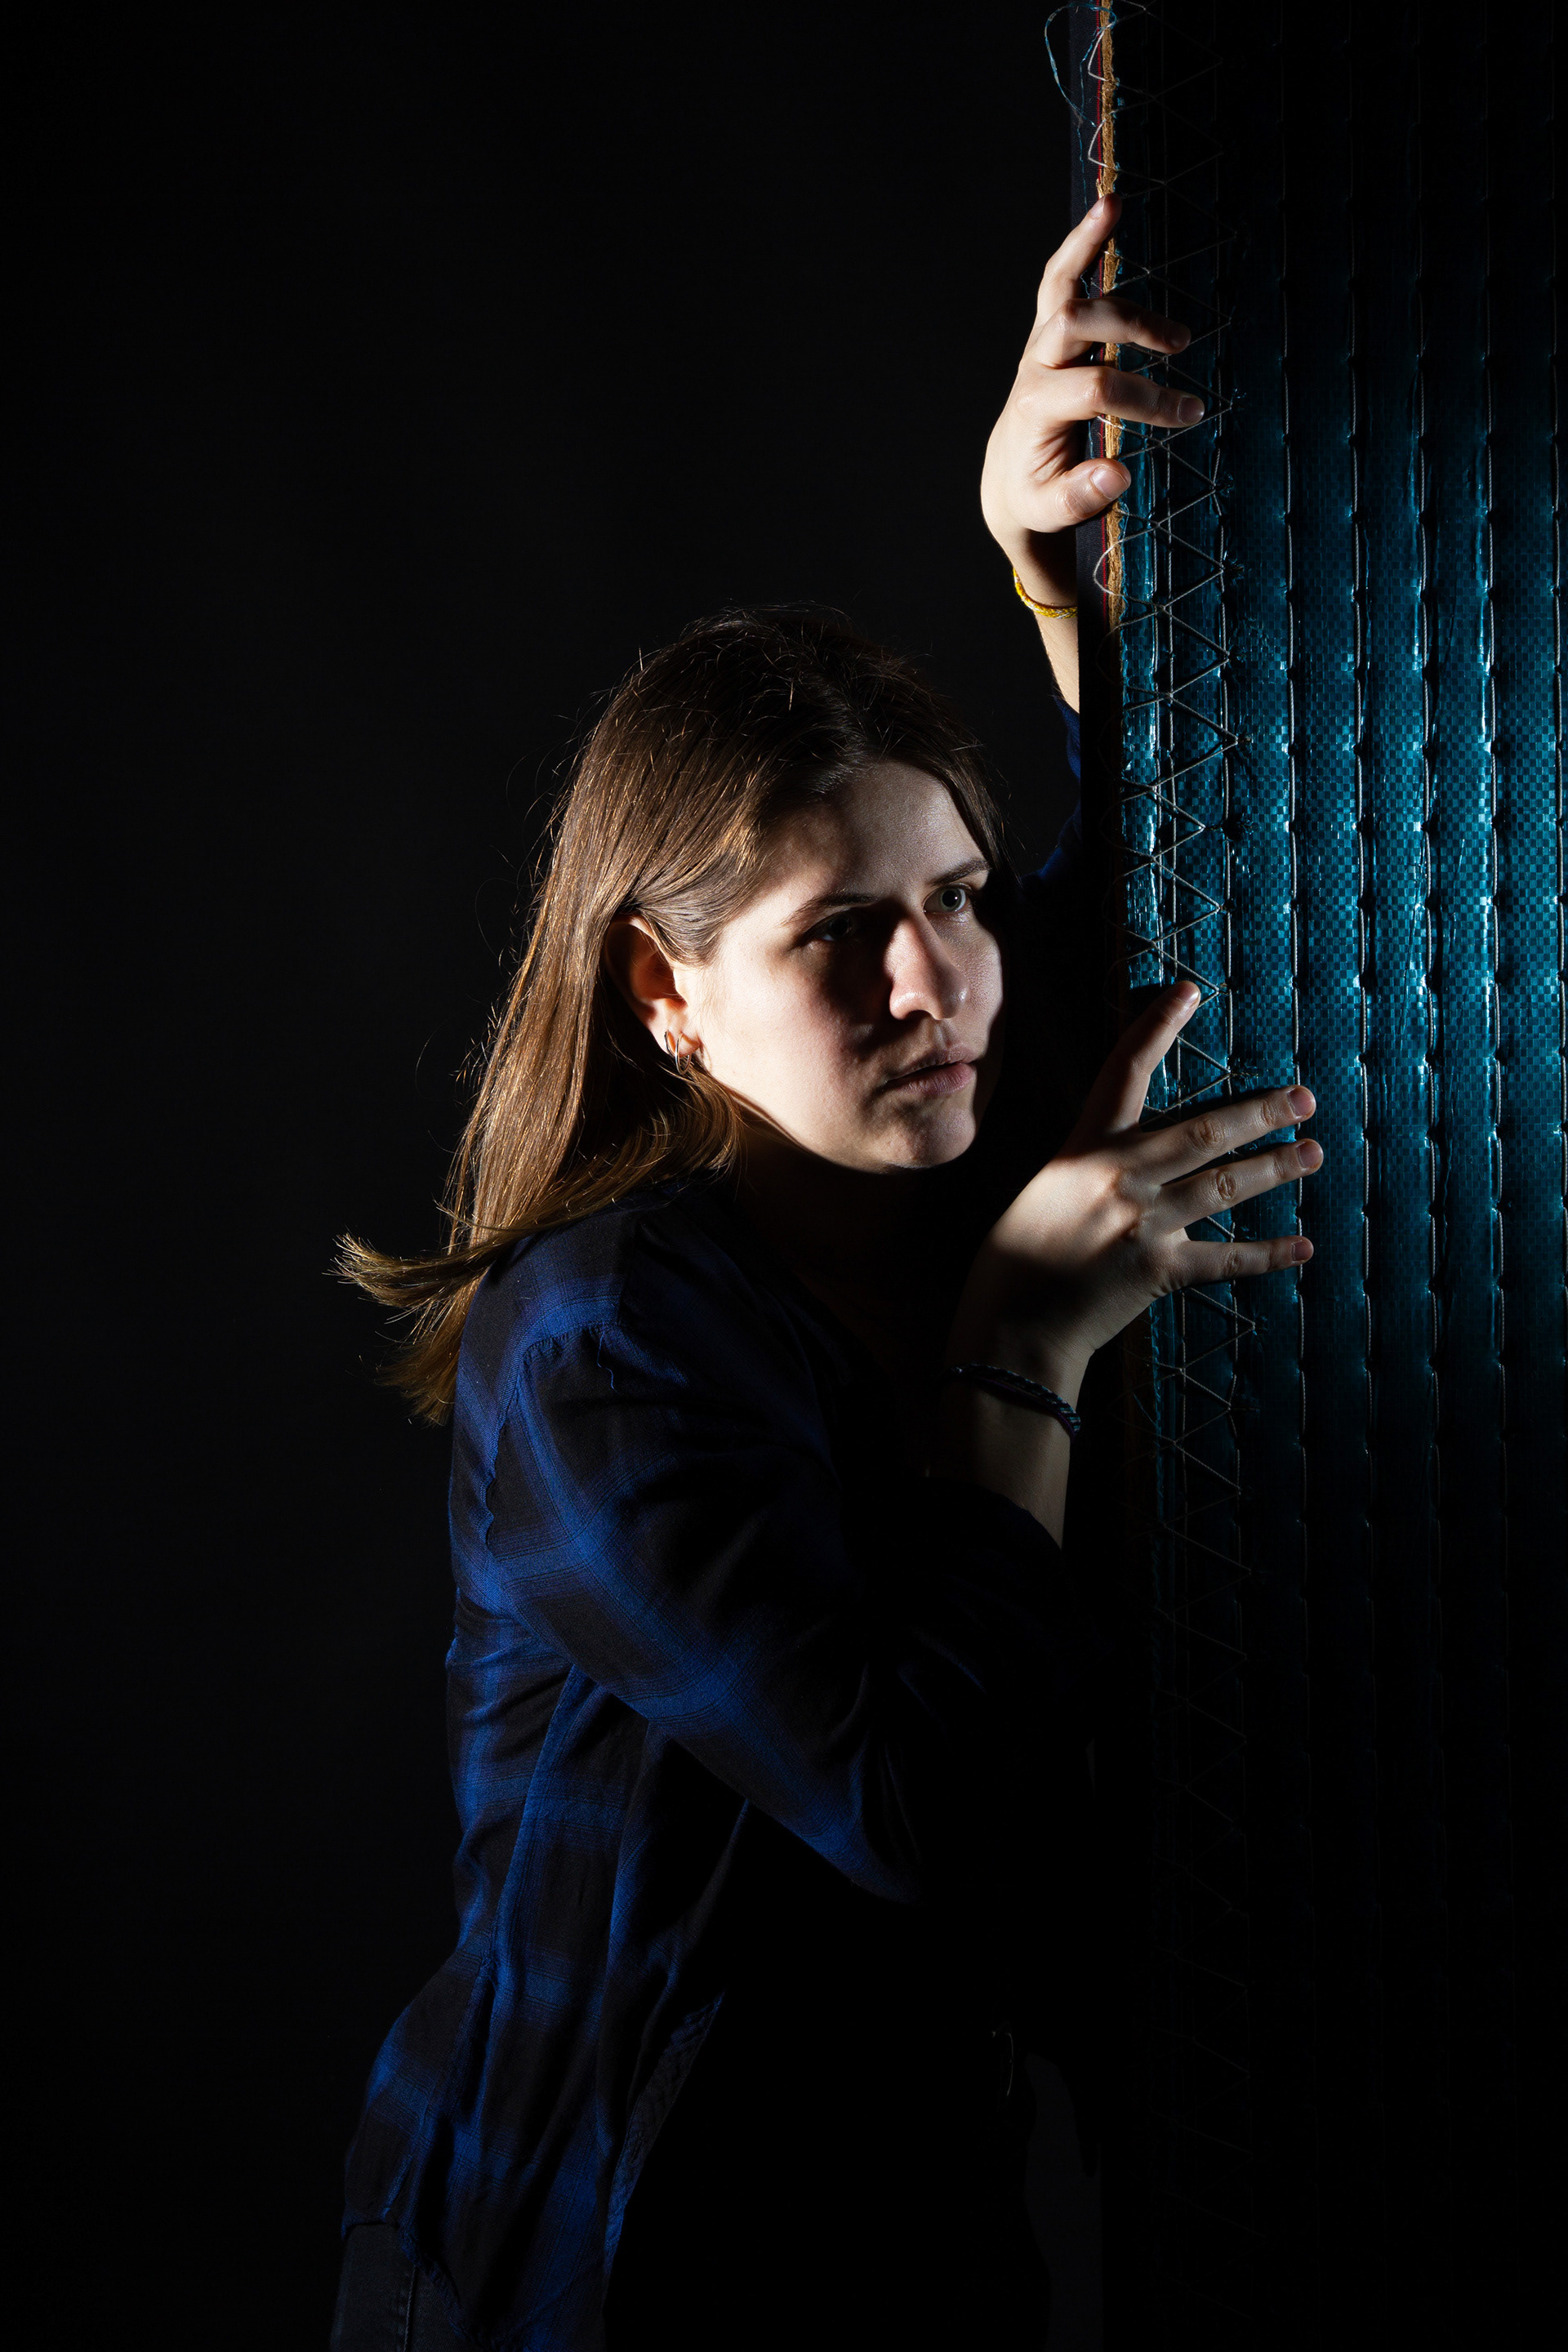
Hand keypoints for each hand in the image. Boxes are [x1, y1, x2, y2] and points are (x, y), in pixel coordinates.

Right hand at [951, 984, 1320, 1389]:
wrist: (1010, 1328)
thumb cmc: (1014, 1259)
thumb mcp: (1045, 1189)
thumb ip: (1090, 1167)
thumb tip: (1137, 1158)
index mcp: (1084, 1148)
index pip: (1126, 1070)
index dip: (1158, 1026)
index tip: (1189, 992)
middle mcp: (1120, 1176)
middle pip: (1205, 1131)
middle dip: (1260, 1112)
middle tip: (1304, 1099)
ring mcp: (1144, 1223)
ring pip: (1225, 1185)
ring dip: (1275, 1168)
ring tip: (1311, 1153)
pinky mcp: (1159, 1270)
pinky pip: (1226, 1258)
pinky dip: (1267, 1254)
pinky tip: (1302, 1247)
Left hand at [979, 193, 1203, 613]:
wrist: (1008, 481)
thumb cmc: (1033, 496)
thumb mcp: (1050, 512)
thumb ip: (1079, 497)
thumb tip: (1118, 474)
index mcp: (1035, 408)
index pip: (1098, 387)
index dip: (1147, 398)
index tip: (1188, 413)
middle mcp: (1033, 368)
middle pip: (1080, 323)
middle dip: (1134, 329)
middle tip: (1179, 347)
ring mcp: (1039, 346)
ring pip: (1067, 289)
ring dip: (1111, 275)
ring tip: (1158, 293)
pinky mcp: (1047, 334)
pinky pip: (1061, 278)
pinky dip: (1083, 242)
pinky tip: (1110, 207)